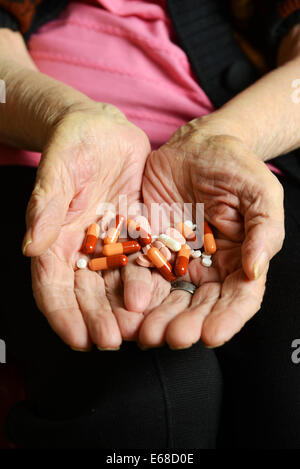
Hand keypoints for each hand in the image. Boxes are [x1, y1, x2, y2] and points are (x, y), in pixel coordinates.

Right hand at [23, 103, 149, 349]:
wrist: (102, 128)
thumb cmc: (72, 144)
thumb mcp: (58, 169)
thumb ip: (46, 205)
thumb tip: (30, 246)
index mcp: (55, 237)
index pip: (52, 284)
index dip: (62, 314)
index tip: (77, 339)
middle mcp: (82, 247)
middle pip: (85, 291)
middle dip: (96, 318)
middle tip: (112, 341)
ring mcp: (110, 242)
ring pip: (115, 282)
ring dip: (123, 308)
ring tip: (138, 328)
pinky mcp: (135, 232)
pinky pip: (142, 261)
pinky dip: (148, 281)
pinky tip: (159, 298)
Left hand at [139, 117, 284, 348]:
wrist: (197, 146)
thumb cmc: (235, 166)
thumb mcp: (260, 192)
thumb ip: (265, 230)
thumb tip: (257, 270)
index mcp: (240, 259)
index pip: (238, 298)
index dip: (228, 319)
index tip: (212, 336)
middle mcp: (209, 267)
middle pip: (200, 304)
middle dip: (188, 324)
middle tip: (173, 338)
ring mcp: (177, 260)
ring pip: (169, 296)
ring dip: (159, 317)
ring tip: (147, 333)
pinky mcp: (150, 247)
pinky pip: (141, 272)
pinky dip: (134, 291)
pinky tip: (126, 306)